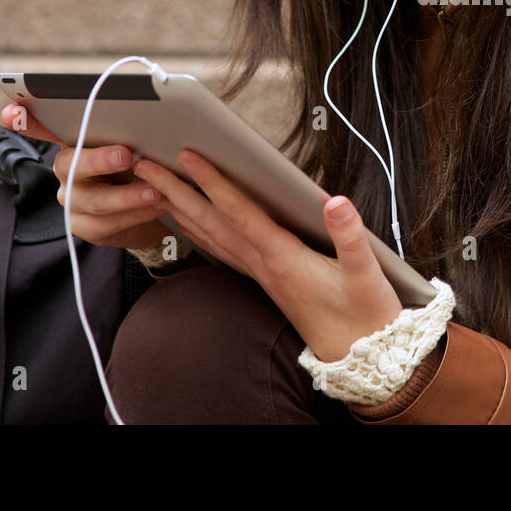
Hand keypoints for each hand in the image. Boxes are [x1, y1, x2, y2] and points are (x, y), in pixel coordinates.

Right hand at [1, 104, 171, 251]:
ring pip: (92, 200)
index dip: (26, 121)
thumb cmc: (143, 167)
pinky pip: (105, 223)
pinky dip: (136, 214)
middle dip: (99, 160)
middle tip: (126, 154)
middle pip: (71, 164)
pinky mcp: (83, 226)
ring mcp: (71, 200)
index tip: (11, 112)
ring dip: (127, 196)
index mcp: (74, 142)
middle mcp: (65, 169)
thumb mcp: (141, 145)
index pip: (43, 127)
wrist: (154, 208)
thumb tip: (147, 113)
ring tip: (156, 190)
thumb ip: (132, 132)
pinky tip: (158, 205)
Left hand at [132, 150, 403, 362]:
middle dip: (176, 191)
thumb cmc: (364, 313)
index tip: (189, 156)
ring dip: (179, 208)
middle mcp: (264, 265)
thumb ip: (351, 237)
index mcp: (284, 258)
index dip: (213, 183)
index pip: (240, 213)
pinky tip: (187, 221)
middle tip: (144, 164)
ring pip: (210, 235)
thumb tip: (335, 202)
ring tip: (153, 185)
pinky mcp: (265, 279)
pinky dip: (199, 231)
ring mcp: (261, 273)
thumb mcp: (366, 274)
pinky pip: (222, 250)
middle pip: (210, 222)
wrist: (360, 354)